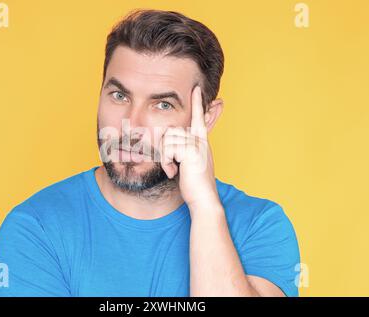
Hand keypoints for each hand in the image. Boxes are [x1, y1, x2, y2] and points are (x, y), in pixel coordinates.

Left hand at [159, 86, 218, 208]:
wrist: (204, 201)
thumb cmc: (194, 186)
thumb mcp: (188, 165)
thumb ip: (182, 153)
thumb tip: (169, 145)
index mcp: (201, 142)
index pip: (199, 118)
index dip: (197, 103)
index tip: (196, 89)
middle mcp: (201, 141)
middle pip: (172, 130)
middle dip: (164, 148)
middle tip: (170, 165)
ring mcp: (198, 145)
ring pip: (168, 138)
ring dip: (165, 156)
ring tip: (173, 169)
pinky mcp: (192, 152)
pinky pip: (168, 148)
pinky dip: (166, 161)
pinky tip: (174, 172)